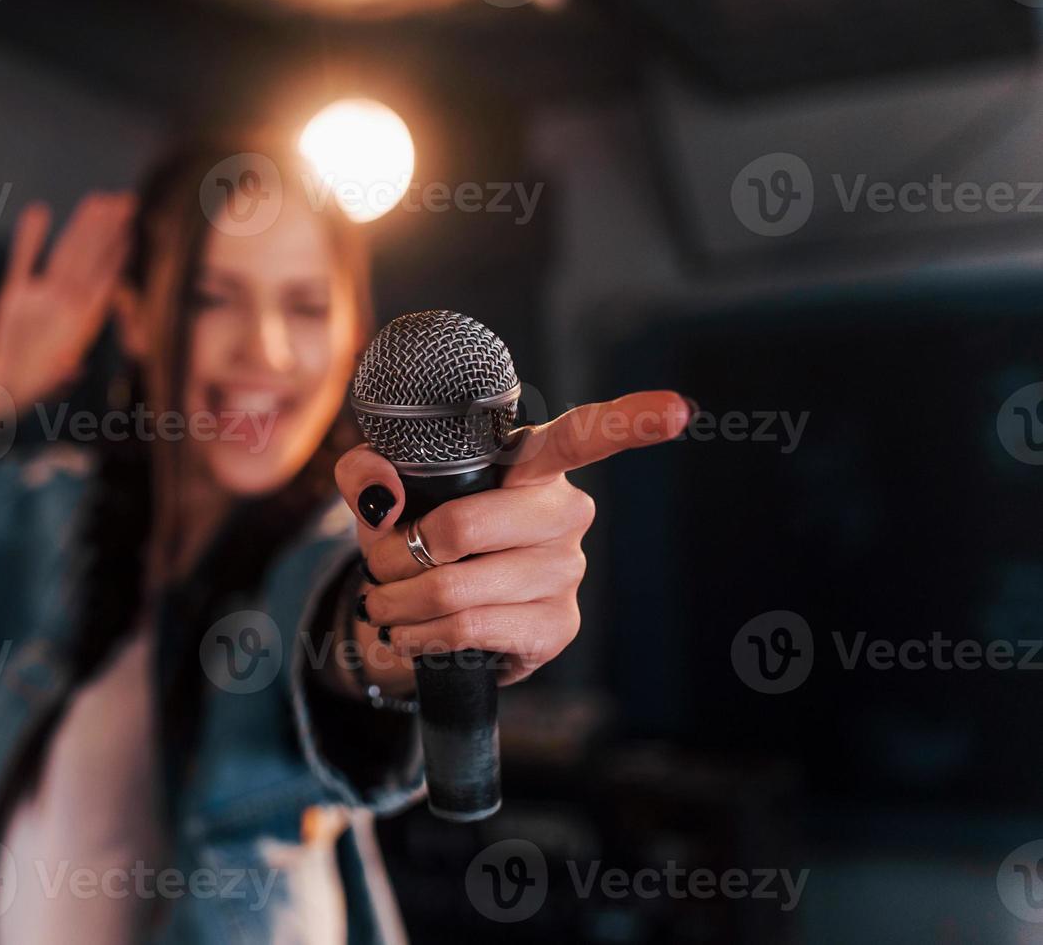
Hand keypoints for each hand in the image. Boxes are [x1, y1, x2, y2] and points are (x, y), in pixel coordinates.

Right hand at [0, 194, 134, 404]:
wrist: (8, 384)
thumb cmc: (37, 386)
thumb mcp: (50, 384)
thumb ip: (61, 375)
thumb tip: (72, 370)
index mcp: (80, 322)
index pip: (101, 282)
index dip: (116, 256)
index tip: (130, 232)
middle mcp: (65, 304)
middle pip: (88, 260)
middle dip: (106, 231)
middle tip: (124, 201)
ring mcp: (42, 296)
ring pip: (64, 255)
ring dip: (80, 227)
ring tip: (97, 200)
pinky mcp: (16, 294)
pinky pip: (23, 260)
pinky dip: (28, 237)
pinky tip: (37, 211)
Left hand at [333, 391, 692, 686]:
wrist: (431, 624)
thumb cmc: (420, 541)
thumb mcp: (384, 499)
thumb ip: (368, 473)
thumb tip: (382, 494)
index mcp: (532, 466)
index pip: (584, 436)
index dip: (630, 420)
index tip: (675, 410)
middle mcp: (563, 513)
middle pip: (462, 526)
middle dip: (396, 553)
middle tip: (382, 565)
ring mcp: (565, 572)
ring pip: (453, 587)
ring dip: (397, 600)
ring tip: (387, 602)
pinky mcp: (554, 627)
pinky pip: (467, 628)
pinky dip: (420, 633)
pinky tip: (413, 632)